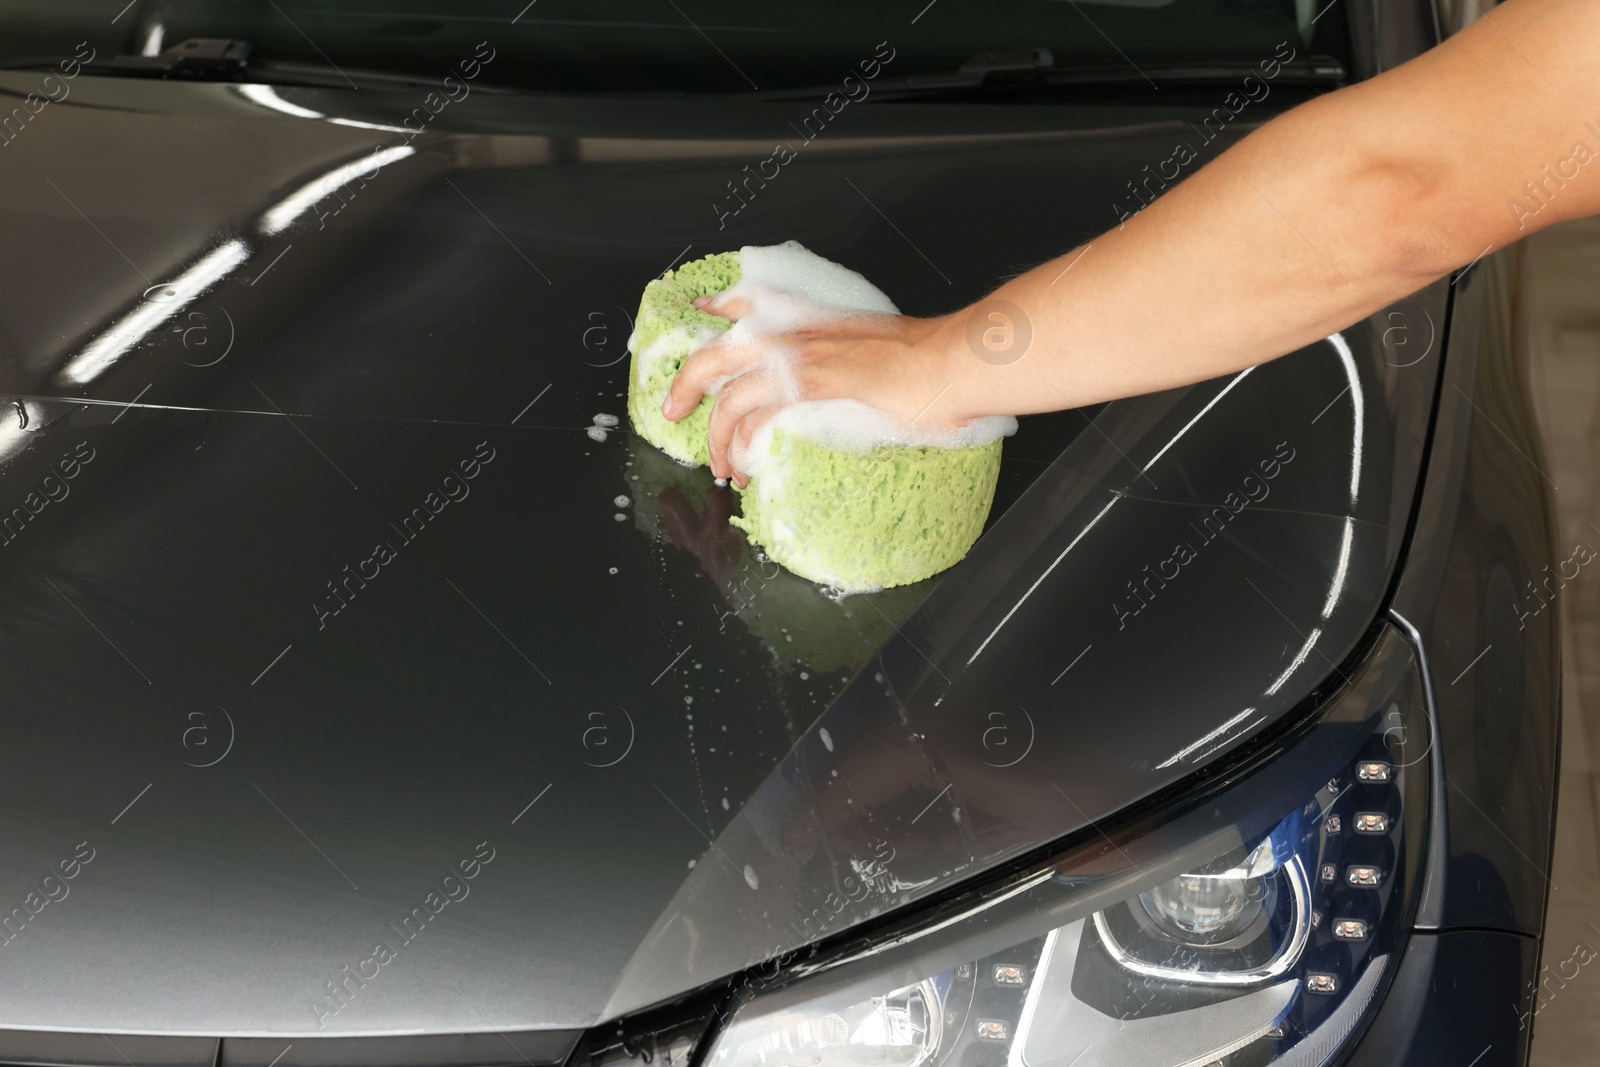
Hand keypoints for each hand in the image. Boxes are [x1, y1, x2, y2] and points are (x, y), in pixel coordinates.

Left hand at [661, 292, 961, 485]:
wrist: (945, 361)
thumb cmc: (918, 354)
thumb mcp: (866, 335)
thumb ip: (834, 345)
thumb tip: (830, 370)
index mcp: (801, 314)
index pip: (738, 303)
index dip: (710, 312)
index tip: (698, 317)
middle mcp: (787, 330)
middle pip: (712, 355)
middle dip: (685, 386)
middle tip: (673, 410)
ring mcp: (792, 359)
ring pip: (727, 400)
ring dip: (716, 438)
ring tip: (719, 465)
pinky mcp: (802, 389)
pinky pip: (753, 424)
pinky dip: (742, 451)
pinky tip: (745, 468)